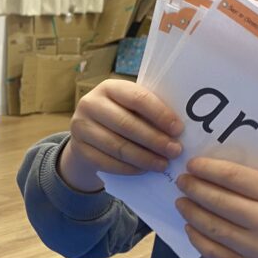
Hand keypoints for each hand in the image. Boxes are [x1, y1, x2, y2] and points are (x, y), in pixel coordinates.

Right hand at [58, 79, 183, 191]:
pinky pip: (106, 162)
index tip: (178, 129)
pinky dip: (128, 168)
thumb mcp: (130, 107)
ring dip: (144, 158)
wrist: (87, 134)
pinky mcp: (79, 149)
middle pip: (126, 124)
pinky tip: (144, 170)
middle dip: (155, 140)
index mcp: (109, 87)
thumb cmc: (120, 116)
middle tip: (175, 151)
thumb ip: (149, 111)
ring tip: (163, 164)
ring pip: (117, 146)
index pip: (137, 98)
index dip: (159, 114)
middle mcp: (90, 103)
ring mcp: (81, 127)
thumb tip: (178, 129)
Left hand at [175, 157, 257, 257]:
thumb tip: (215, 173)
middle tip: (182, 181)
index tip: (192, 164)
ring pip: (212, 227)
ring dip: (191, 212)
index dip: (208, 169)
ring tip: (181, 202)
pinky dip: (197, 238)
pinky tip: (190, 227)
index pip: (234, 177)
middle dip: (194, 188)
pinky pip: (215, 253)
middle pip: (219, 201)